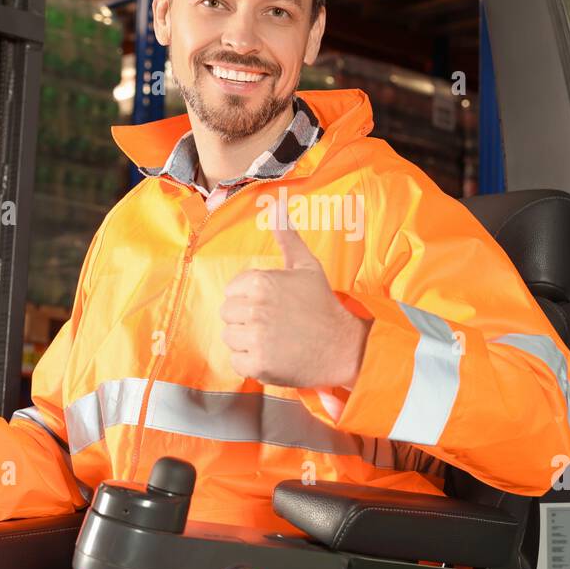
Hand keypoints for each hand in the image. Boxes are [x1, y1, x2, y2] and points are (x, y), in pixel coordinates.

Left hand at [221, 222, 369, 388]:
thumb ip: (287, 237)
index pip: (232, 291)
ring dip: (247, 341)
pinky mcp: (257, 364)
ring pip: (230, 337)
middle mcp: (255, 307)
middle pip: (227, 314)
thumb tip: (277, 204)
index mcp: (261, 281)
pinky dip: (251, 362)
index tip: (272, 306)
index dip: (250, 299)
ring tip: (273, 340)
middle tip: (274, 325)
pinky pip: (236, 361)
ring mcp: (255, 337)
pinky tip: (273, 355)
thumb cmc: (322, 306)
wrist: (342, 346)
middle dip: (246, 320)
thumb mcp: (306, 266)